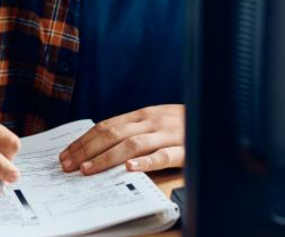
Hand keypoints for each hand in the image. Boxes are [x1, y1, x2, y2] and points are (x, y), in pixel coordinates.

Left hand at [59, 105, 183, 175]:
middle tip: (68, 166)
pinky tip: (132, 169)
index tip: (66, 154)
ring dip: (107, 158)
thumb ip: (134, 130)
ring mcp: (168, 134)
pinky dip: (147, 162)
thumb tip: (101, 144)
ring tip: (88, 170)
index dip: (84, 140)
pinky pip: (165, 155)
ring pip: (133, 144)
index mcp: (143, 114)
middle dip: (87, 150)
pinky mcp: (185, 148)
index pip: (107, 126)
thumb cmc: (183, 124)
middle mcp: (152, 121)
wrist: (218, 116)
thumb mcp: (156, 121)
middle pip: (114, 134)